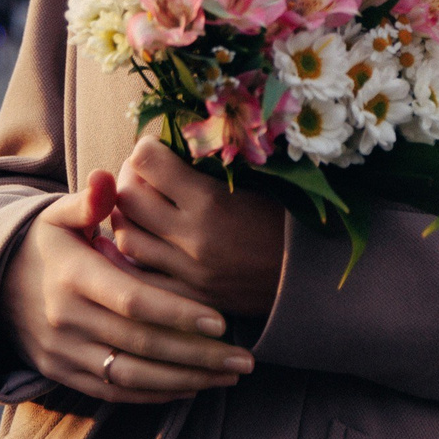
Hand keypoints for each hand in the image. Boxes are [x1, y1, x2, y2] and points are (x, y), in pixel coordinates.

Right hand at [0, 170, 254, 403]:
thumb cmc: (43, 243)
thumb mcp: (58, 214)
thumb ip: (89, 200)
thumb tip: (109, 178)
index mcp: (71, 274)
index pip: (132, 300)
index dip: (177, 313)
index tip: (220, 322)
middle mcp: (66, 318)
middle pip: (140, 344)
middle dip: (197, 356)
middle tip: (244, 361)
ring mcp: (63, 351)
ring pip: (131, 376)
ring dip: (184, 381)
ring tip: (228, 378)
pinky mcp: (62, 373)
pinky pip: (114, 392)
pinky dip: (155, 395)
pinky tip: (191, 387)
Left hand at [109, 136, 286, 318]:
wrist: (312, 278)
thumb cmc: (287, 223)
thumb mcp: (256, 184)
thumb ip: (212, 167)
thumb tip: (177, 141)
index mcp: (211, 202)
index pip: (148, 163)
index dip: (146, 150)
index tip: (153, 149)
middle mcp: (193, 238)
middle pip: (129, 199)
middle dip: (129, 181)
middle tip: (140, 177)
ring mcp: (189, 272)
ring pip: (127, 239)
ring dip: (127, 219)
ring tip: (140, 210)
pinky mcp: (190, 298)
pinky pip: (141, 277)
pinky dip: (131, 258)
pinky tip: (138, 244)